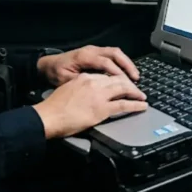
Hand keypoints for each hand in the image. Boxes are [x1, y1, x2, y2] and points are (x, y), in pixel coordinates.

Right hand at [31, 73, 147, 138]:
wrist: (49, 116)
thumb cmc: (54, 107)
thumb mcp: (68, 90)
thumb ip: (80, 89)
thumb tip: (87, 95)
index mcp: (84, 77)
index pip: (106, 75)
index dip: (116, 79)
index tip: (121, 83)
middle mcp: (93, 82)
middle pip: (118, 79)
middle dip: (129, 83)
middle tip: (136, 89)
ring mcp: (99, 95)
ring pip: (124, 88)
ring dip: (135, 92)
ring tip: (141, 96)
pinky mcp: (102, 108)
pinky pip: (124, 104)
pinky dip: (135, 104)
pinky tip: (141, 106)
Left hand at [37, 45, 139, 86]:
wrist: (47, 65)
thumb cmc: (55, 73)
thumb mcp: (66, 80)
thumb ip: (82, 82)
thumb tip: (99, 88)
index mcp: (84, 57)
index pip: (106, 63)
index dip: (118, 73)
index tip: (128, 83)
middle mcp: (90, 50)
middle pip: (115, 54)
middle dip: (127, 66)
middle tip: (136, 79)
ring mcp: (93, 50)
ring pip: (115, 53)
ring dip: (126, 63)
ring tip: (134, 76)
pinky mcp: (94, 53)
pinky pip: (111, 55)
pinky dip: (120, 63)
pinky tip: (125, 73)